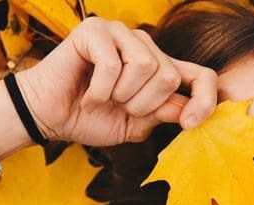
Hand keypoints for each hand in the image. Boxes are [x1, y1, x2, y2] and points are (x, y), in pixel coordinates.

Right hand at [15, 17, 216, 145]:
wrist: (49, 116)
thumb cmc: (91, 118)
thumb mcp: (136, 125)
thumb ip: (163, 114)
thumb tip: (187, 108)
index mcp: (161, 68)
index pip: (203, 76)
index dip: (204, 100)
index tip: (187, 124)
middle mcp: (145, 46)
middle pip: (169, 75)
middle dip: (143, 104)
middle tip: (118, 107)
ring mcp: (120, 33)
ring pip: (146, 66)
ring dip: (121, 95)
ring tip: (102, 99)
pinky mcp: (95, 30)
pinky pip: (114, 65)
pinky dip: (100, 91)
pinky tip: (88, 95)